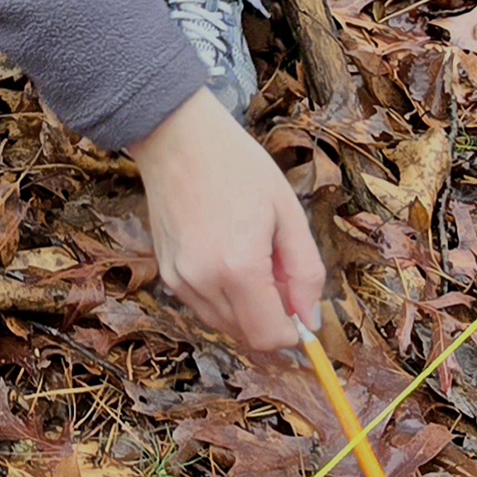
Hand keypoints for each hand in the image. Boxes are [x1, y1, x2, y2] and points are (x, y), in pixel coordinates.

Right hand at [130, 89, 325, 351]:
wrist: (177, 139)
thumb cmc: (238, 167)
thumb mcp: (288, 214)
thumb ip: (305, 272)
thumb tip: (310, 320)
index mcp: (239, 268)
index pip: (269, 337)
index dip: (293, 334)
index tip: (304, 312)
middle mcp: (203, 283)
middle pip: (247, 337)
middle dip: (272, 319)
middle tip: (281, 273)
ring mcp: (179, 281)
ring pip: (224, 325)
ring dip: (248, 310)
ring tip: (253, 259)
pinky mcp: (166, 274)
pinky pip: (204, 306)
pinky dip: (225, 297)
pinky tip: (228, 257)